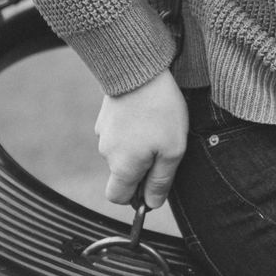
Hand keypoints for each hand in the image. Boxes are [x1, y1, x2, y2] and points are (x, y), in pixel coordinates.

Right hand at [93, 70, 188, 208]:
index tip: (154, 183)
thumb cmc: (160, 112)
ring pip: (121, 151)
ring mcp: (103, 133)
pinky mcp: (105, 116)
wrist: (139, 71)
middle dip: (142, 167)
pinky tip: (147, 113)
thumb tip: (152, 205)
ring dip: (138, 145)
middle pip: (121, 173)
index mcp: (122, 167)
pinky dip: (132, 128)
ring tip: (158, 124)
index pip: (118, 197)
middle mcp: (106, 153)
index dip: (136, 197)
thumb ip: (161, 181)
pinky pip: (119, 132)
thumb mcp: (172, 151)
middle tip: (164, 146)